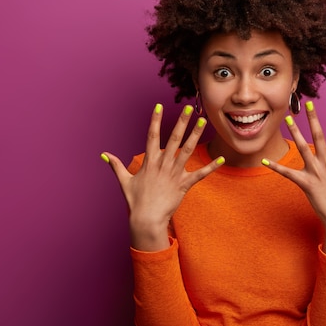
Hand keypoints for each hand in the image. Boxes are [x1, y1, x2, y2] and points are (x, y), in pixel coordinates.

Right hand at [101, 104, 223, 250]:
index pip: (152, 136)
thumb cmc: (135, 201)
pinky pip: (200, 174)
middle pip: (173, 139)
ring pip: (187, 151)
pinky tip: (221, 159)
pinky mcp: (184, 185)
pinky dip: (211, 167)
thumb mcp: (124, 181)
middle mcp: (163, 164)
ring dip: (196, 135)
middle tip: (189, 108)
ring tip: (203, 122)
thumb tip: (103, 154)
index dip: (155, 120)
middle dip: (182, 122)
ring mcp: (174, 174)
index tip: (159, 106)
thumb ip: (115, 165)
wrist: (146, 219)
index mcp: (149, 162)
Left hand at [262, 102, 325, 255]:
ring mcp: (316, 173)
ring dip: (294, 133)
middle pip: (318, 136)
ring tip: (287, 119)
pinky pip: (288, 173)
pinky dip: (275, 167)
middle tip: (307, 104)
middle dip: (313, 119)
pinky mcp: (306, 183)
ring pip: (303, 148)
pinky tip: (264, 160)